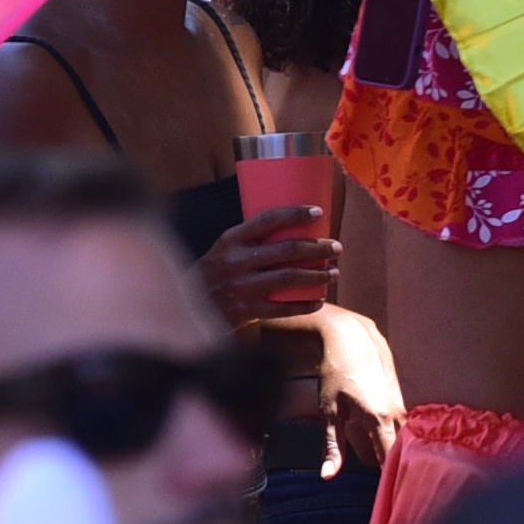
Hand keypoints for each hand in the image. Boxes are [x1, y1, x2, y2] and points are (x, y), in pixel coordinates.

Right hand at [196, 203, 339, 331]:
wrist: (186, 307)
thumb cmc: (215, 272)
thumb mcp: (225, 249)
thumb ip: (252, 239)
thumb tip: (298, 224)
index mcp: (230, 241)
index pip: (267, 220)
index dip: (295, 214)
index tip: (318, 212)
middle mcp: (235, 262)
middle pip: (287, 250)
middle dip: (318, 247)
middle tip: (336, 247)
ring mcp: (241, 287)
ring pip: (289, 277)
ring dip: (318, 275)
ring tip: (334, 271)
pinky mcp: (245, 311)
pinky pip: (283, 308)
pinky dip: (305, 304)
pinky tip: (320, 300)